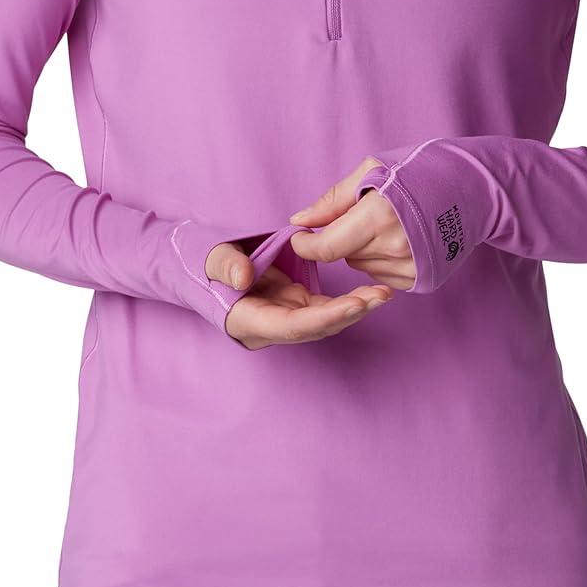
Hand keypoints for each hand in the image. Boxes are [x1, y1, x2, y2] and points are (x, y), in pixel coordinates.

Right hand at [206, 241, 391, 349]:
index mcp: (247, 321)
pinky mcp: (296, 306)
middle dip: (349, 314)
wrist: (204, 267)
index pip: (291, 327)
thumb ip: (226, 266)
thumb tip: (243, 278)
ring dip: (355, 309)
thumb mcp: (210, 257)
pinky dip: (348, 301)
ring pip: (325, 321)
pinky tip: (370, 291)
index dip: (324, 319)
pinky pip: (325, 308)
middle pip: (315, 329)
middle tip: (379, 296)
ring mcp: (285, 318)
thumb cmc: (203, 262)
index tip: (354, 305)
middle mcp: (271, 327)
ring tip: (383, 293)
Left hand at [288, 158, 415, 289]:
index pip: (326, 248)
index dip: (307, 244)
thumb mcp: (372, 171)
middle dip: (342, 238)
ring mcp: (410, 267)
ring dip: (363, 249)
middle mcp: (395, 247)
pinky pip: (381, 276)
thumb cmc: (421, 171)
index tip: (301, 236)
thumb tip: (300, 221)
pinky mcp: (420, 279)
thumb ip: (333, 200)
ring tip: (388, 224)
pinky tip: (400, 239)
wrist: (473, 188)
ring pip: (361, 266)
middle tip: (363, 215)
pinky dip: (382, 260)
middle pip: (344, 256)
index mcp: (379, 216)